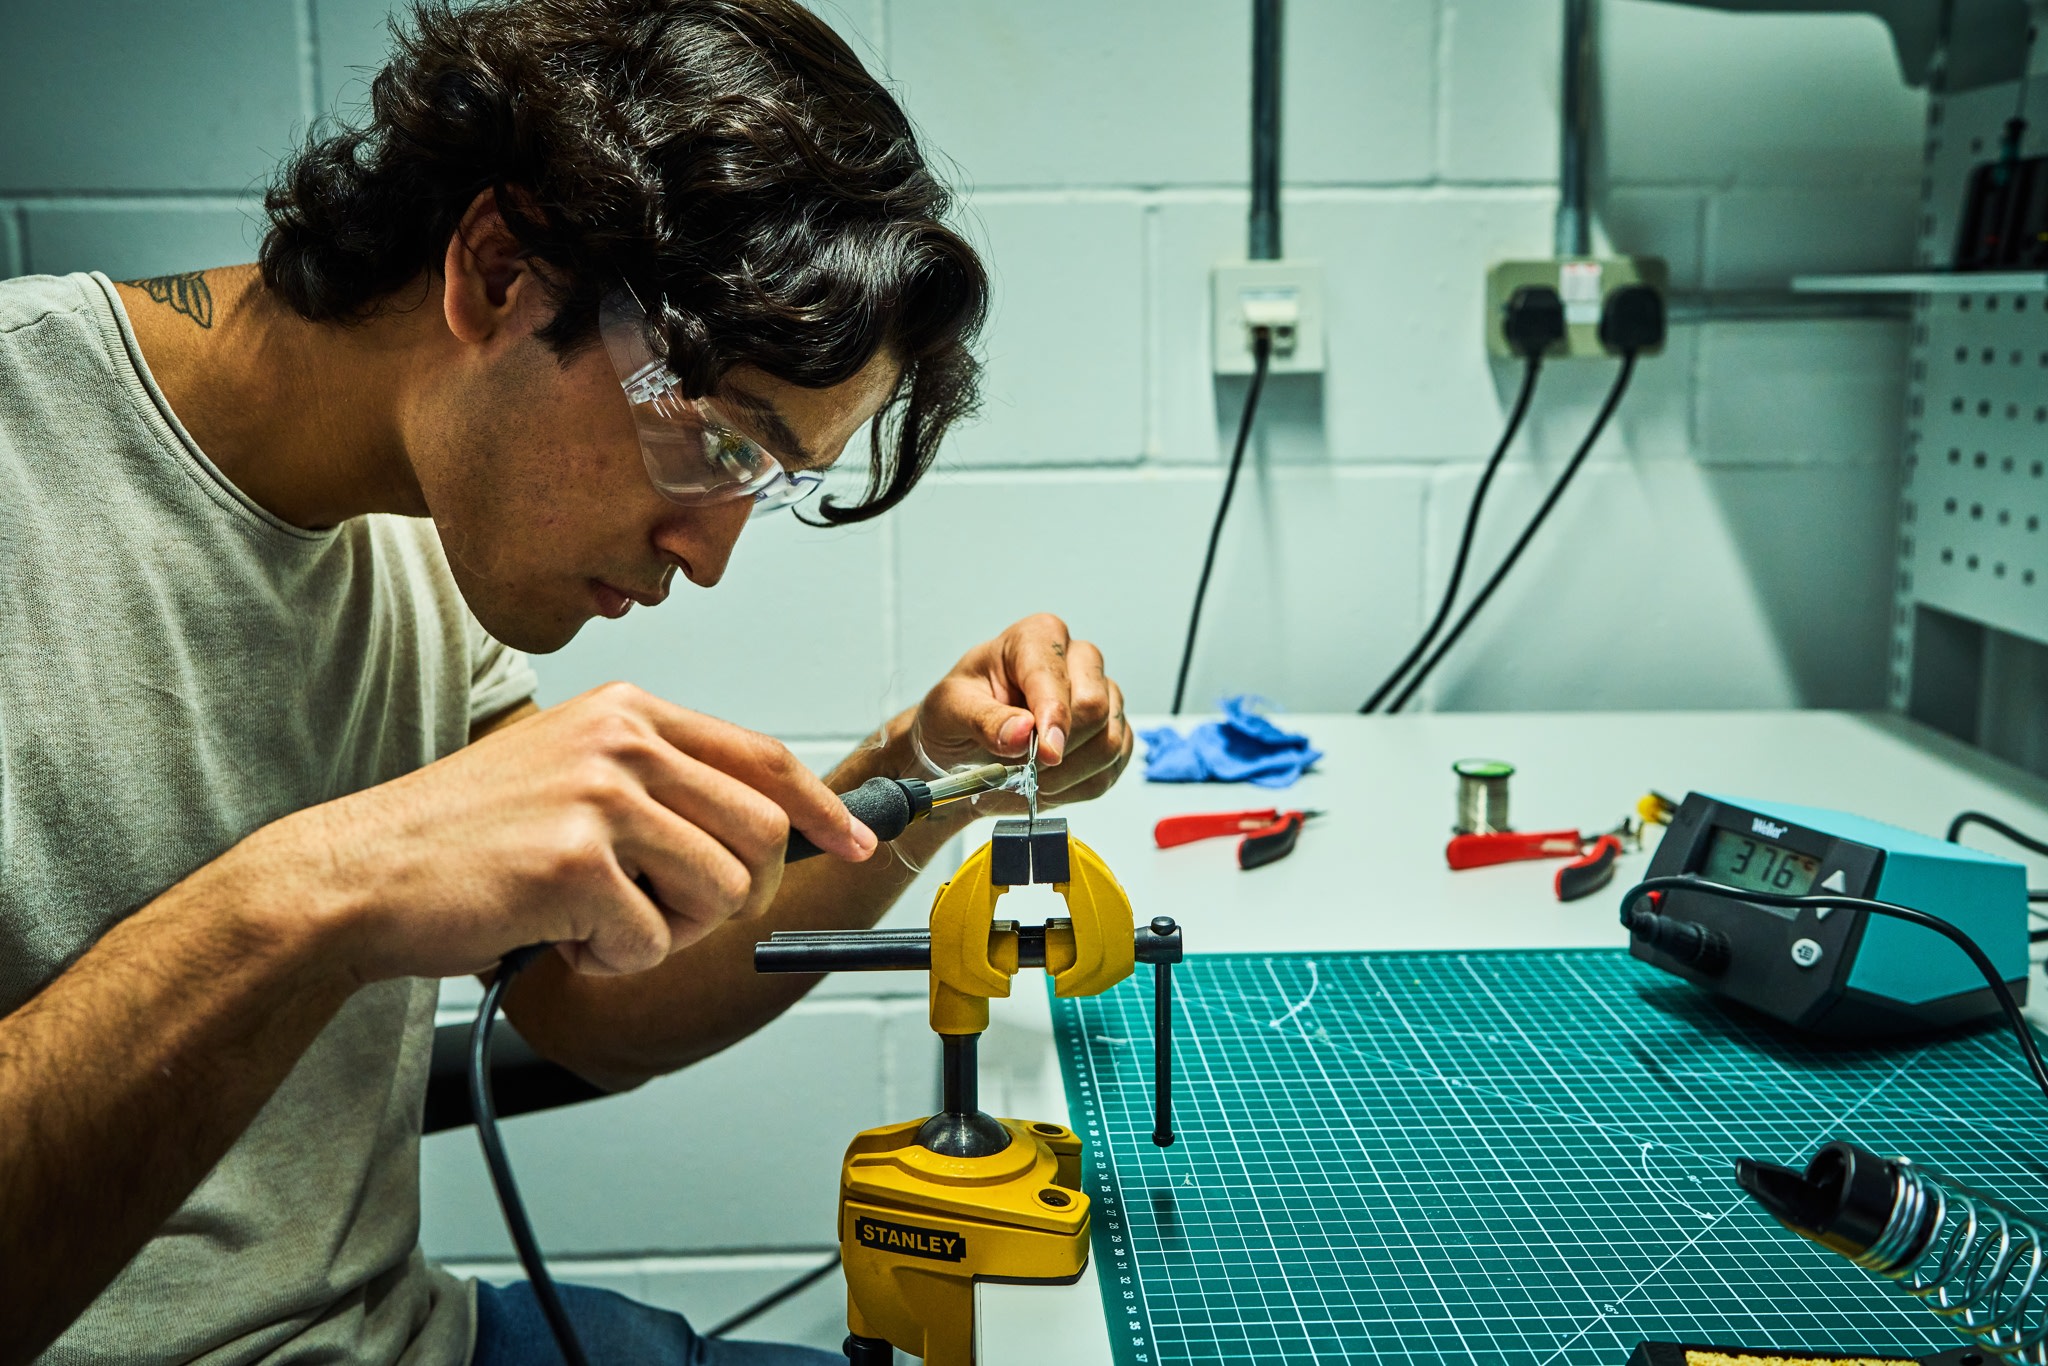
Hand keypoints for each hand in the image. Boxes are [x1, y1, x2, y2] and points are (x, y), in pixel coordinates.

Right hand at [264, 683, 874, 980]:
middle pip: (760, 834)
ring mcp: (601, 797)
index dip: (823, 808)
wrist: (360, 872)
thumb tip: (770, 828)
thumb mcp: (572, 773)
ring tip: (593, 913)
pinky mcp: (576, 861)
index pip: (763, 756)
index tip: (857, 842)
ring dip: (665, 929)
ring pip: (719, 891)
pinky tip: (557, 931)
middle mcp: (623, 740)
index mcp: (628, 711)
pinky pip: (651, 940)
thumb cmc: (467, 837)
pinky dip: (611, 958)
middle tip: (660, 910)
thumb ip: (662, 786)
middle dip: (728, 894)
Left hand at [909, 613, 1131, 809]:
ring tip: (1031, 777)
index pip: (1059, 679)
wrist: (965, 742)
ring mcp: (1103, 695)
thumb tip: (1021, 732)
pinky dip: (1078, 786)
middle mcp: (1079, 659)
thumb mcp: (951, 711)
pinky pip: (1111, 768)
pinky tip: (1051, 782)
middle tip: (1024, 769)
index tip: (1045, 754)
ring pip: (1108, 742)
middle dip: (1058, 750)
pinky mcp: (1113, 731)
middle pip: (1094, 708)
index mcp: (1037, 638)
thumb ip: (984, 719)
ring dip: (1067, 774)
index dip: (1053, 719)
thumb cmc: (959, 712)